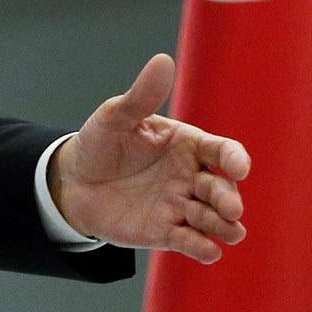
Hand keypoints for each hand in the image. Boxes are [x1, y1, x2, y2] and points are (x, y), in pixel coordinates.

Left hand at [49, 53, 249, 263]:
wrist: (72, 181)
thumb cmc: (100, 143)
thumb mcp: (115, 117)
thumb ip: (142, 96)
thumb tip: (163, 60)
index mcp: (187, 145)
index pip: (222, 151)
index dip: (235, 159)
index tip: (239, 167)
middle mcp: (191, 177)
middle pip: (222, 189)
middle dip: (229, 199)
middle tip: (229, 207)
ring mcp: (181, 206)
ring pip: (213, 219)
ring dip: (224, 226)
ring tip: (228, 230)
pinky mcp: (166, 232)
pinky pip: (191, 242)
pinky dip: (203, 249)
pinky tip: (208, 251)